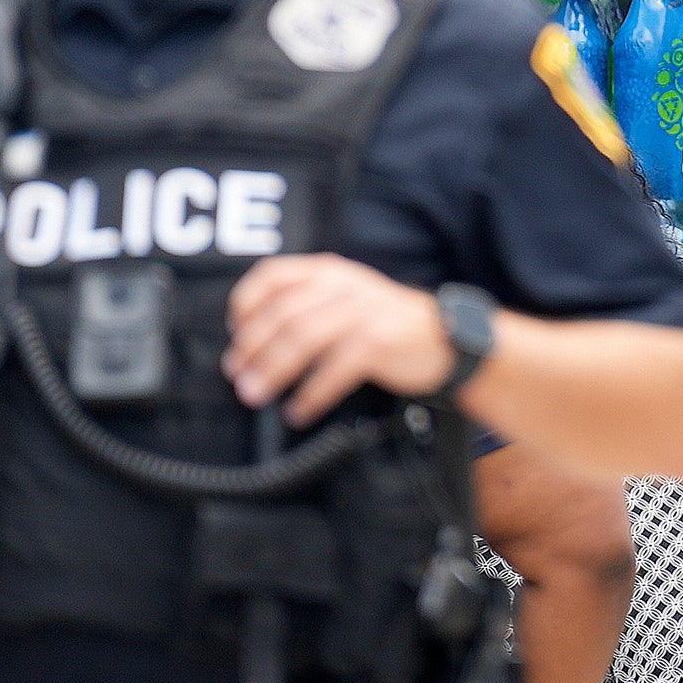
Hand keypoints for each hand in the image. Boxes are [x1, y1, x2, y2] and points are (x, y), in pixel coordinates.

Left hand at [222, 256, 456, 425]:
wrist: (447, 338)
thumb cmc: (388, 322)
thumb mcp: (348, 294)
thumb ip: (308, 301)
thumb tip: (253, 335)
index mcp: (328, 271)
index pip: (272, 276)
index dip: (245, 304)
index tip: (235, 333)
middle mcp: (342, 286)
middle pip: (280, 315)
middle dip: (251, 350)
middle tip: (237, 376)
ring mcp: (361, 312)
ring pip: (300, 340)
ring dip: (271, 372)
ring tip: (255, 394)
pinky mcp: (377, 343)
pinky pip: (331, 371)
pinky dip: (310, 395)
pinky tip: (298, 411)